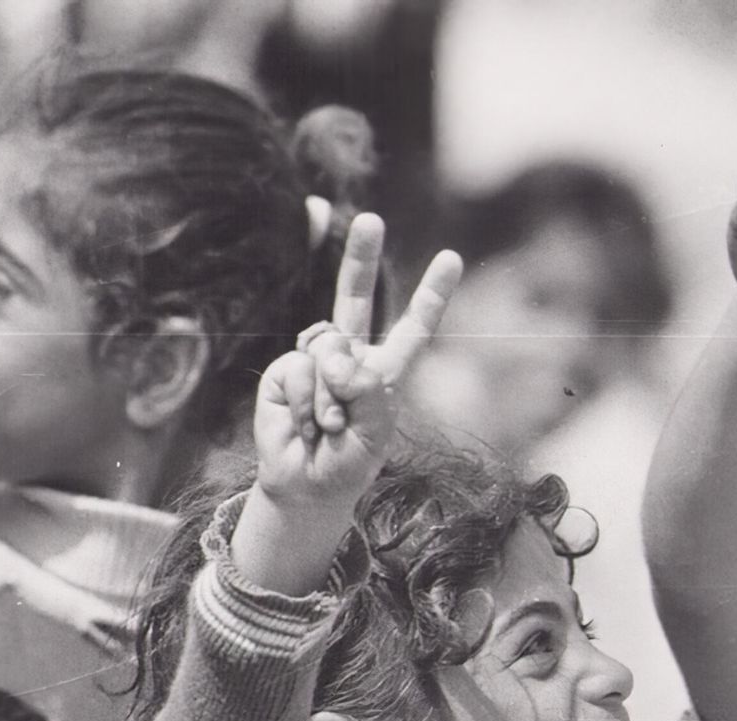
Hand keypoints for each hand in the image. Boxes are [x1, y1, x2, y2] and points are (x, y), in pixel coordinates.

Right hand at [252, 213, 461, 514]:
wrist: (306, 487)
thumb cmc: (347, 464)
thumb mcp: (374, 431)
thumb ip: (364, 388)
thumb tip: (332, 355)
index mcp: (384, 371)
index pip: (412, 327)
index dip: (431, 294)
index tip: (451, 258)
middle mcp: (349, 358)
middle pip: (355, 298)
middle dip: (361, 257)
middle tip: (371, 218)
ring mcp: (315, 361)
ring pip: (326, 346)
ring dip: (330, 397)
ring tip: (329, 428)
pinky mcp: (285, 371)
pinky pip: (300, 369)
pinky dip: (306, 402)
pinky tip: (305, 426)